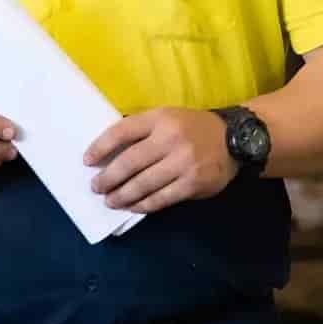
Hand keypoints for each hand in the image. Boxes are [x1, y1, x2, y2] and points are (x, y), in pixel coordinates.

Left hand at [84, 108, 236, 212]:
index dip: (101, 147)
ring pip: (143, 184)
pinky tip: (133, 206)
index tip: (87, 161)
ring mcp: (183, 163)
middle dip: (108, 178)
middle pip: (129, 162)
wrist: (235, 140)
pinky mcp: (192, 183)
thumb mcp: (168, 117)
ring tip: (110, 200)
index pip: (122, 131)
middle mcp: (170, 139)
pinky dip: (144, 204)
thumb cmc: (193, 128)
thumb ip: (143, 130)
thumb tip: (109, 149)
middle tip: (96, 187)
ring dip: (122, 195)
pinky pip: (161, 198)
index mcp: (160, 118)